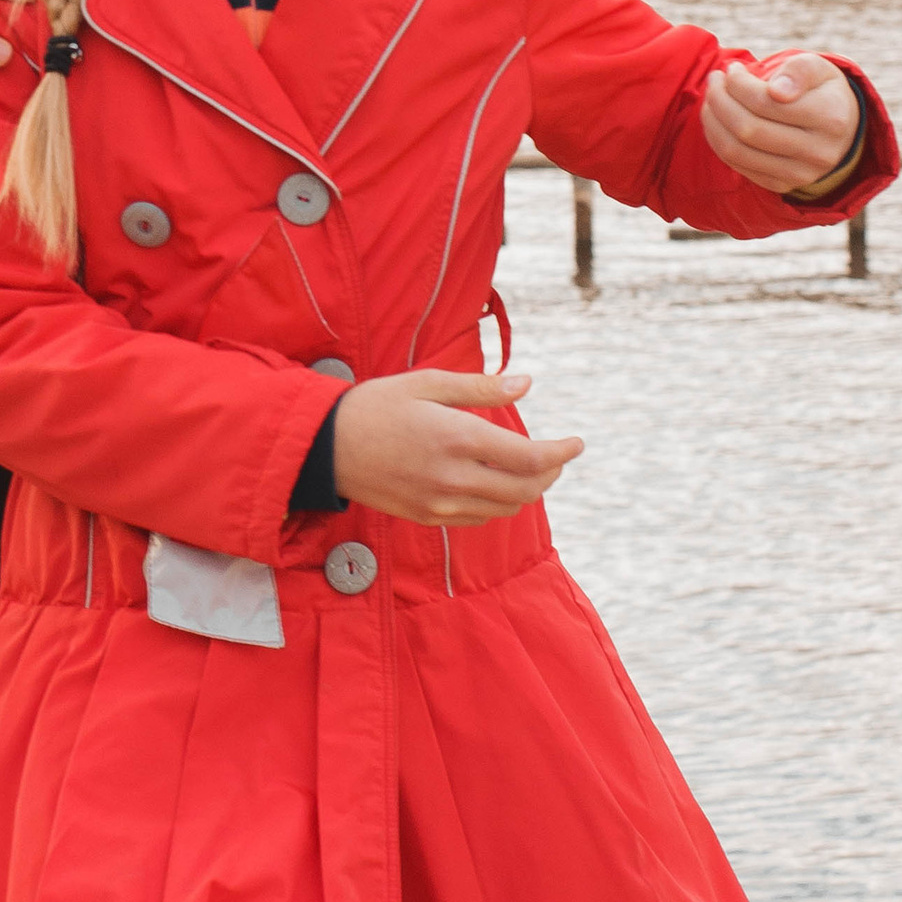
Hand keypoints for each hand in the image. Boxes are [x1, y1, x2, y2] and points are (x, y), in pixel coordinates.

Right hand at [330, 368, 582, 524]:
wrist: (325, 447)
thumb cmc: (376, 405)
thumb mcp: (428, 383)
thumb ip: (481, 387)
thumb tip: (526, 383)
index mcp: (458, 437)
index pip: (530, 457)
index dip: (561, 452)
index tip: (576, 443)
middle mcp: (454, 477)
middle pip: (526, 489)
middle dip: (550, 473)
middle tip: (556, 455)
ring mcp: (440, 502)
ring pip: (505, 508)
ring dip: (526, 490)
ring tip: (529, 468)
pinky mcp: (427, 516)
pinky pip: (478, 518)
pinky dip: (498, 503)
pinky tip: (494, 483)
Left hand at [701, 50, 860, 194]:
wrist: (839, 129)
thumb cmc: (819, 90)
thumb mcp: (817, 68)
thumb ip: (798, 71)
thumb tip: (776, 91)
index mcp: (831, 116)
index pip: (766, 102)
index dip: (738, 84)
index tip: (732, 69)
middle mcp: (819, 152)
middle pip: (749, 129)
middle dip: (720, 101)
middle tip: (714, 80)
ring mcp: (801, 174)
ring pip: (737, 151)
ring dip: (713, 121)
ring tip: (712, 98)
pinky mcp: (782, 185)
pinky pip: (738, 166)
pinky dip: (718, 140)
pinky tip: (718, 120)